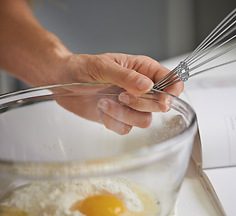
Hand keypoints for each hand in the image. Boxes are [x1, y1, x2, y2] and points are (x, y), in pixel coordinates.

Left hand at [53, 53, 182, 133]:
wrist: (61, 82)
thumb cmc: (81, 67)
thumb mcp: (102, 66)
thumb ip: (126, 76)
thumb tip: (147, 86)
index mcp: (143, 69)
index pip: (172, 81)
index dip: (172, 92)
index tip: (162, 99)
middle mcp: (141, 88)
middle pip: (161, 105)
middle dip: (142, 104)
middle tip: (123, 96)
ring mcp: (132, 105)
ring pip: (144, 120)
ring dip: (123, 114)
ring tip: (105, 102)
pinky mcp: (120, 118)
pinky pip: (126, 129)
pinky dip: (112, 121)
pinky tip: (101, 108)